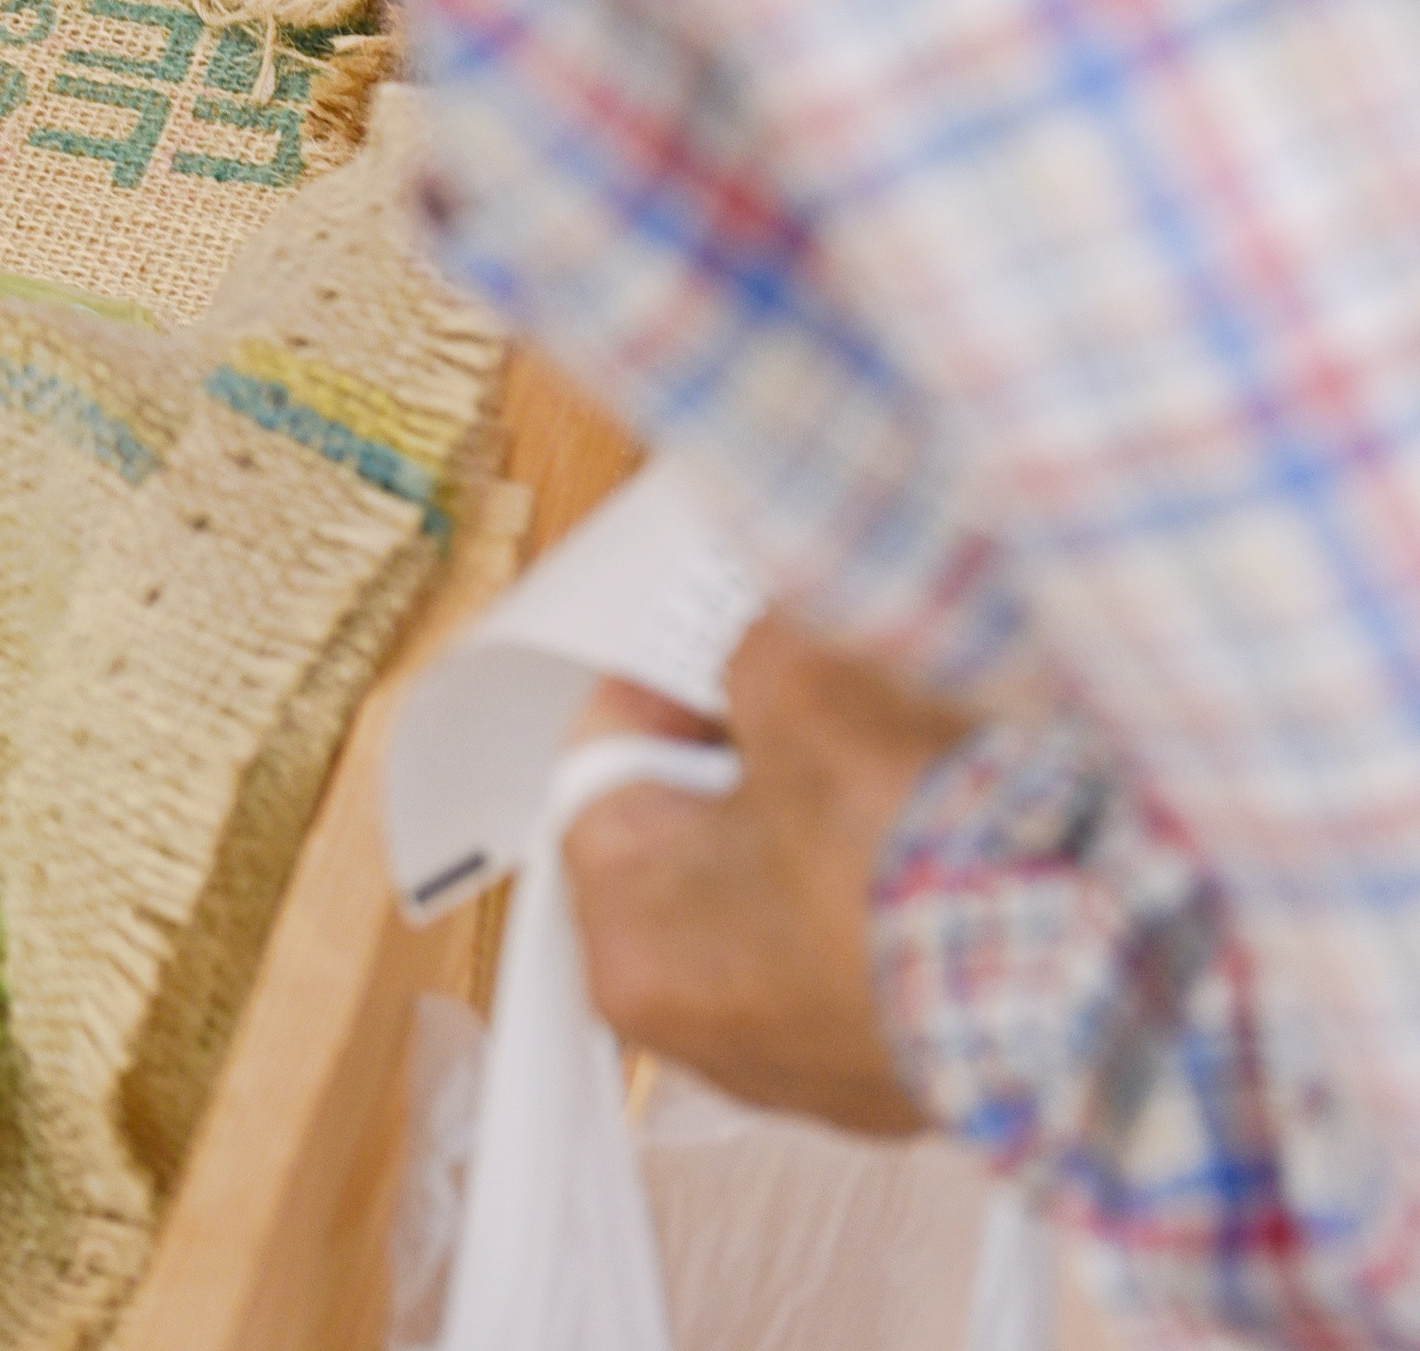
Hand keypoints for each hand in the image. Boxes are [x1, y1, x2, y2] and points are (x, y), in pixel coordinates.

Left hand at [566, 616, 979, 1134]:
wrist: (1104, 993)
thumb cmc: (928, 873)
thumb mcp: (807, 690)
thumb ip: (754, 649)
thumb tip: (769, 633)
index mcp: (633, 946)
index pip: (602, 770)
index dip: (662, 687)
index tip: (710, 651)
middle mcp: (707, 1032)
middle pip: (698, 836)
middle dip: (756, 758)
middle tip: (816, 707)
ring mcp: (812, 1063)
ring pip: (793, 892)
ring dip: (842, 824)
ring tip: (906, 778)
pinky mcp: (906, 1072)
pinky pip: (878, 949)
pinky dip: (906, 893)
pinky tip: (958, 849)